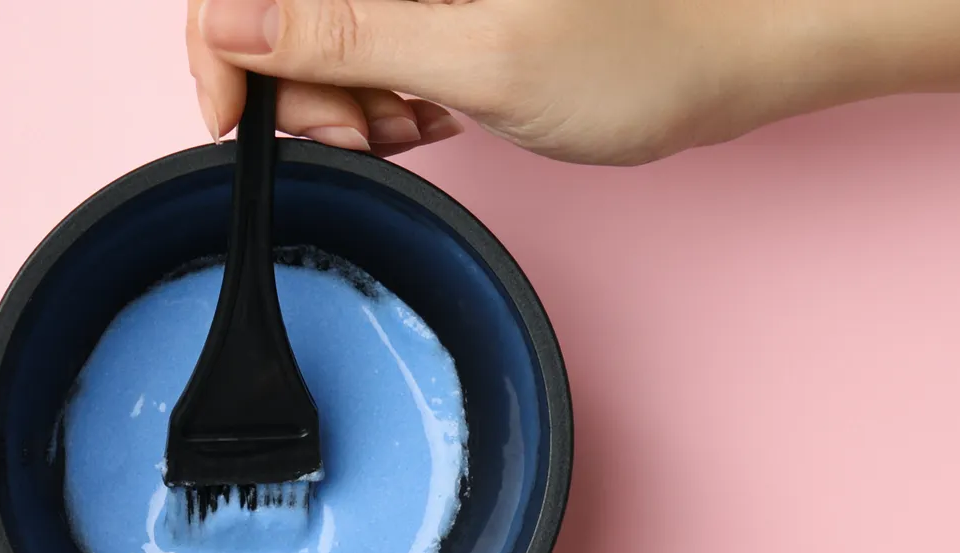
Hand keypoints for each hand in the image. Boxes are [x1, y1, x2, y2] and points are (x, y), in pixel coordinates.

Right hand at [184, 0, 820, 164]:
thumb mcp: (477, 59)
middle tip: (366, 132)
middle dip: (299, 85)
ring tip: (417, 123)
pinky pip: (368, 48)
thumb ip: (345, 36)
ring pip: (320, 37)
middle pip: (282, 12)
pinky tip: (430, 115)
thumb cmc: (642, 52)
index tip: (236, 118)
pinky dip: (382, 96)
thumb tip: (234, 24)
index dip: (224, 45)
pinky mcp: (441, 4)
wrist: (734, 56)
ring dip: (344, 100)